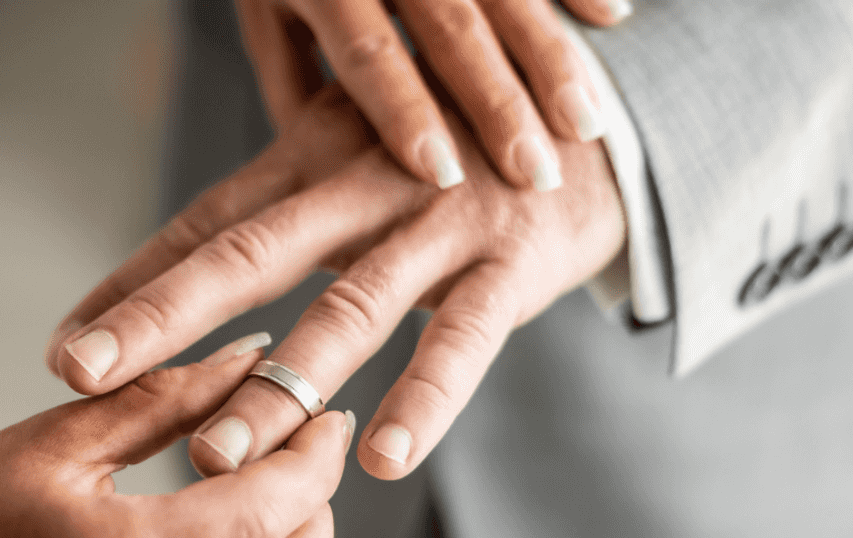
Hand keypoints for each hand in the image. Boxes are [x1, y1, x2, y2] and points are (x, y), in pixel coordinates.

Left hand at [44, 85, 623, 479]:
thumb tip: (177, 256)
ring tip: (215, 455)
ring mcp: (436, 221)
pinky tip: (382, 459)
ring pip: (347, 309)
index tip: (61, 351)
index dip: (131, 286)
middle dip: (164, 319)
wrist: (588, 117)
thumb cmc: (443, 148)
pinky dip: (425, 397)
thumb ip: (271, 200)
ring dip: (279, 383)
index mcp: (309, 158)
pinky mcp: (510, 261)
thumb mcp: (350, 154)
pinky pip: (464, 338)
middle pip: (248, 254)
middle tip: (87, 378)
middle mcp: (359, 183)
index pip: (204, 226)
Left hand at [236, 0, 628, 189]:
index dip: (403, 112)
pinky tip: (613, 20)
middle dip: (497, 101)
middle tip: (533, 173)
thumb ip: (295, 84)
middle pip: (452, 26)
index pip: (368, 53)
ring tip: (586, 125)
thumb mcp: (270, 19)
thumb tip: (326, 162)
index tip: (439, 171)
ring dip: (551, 59)